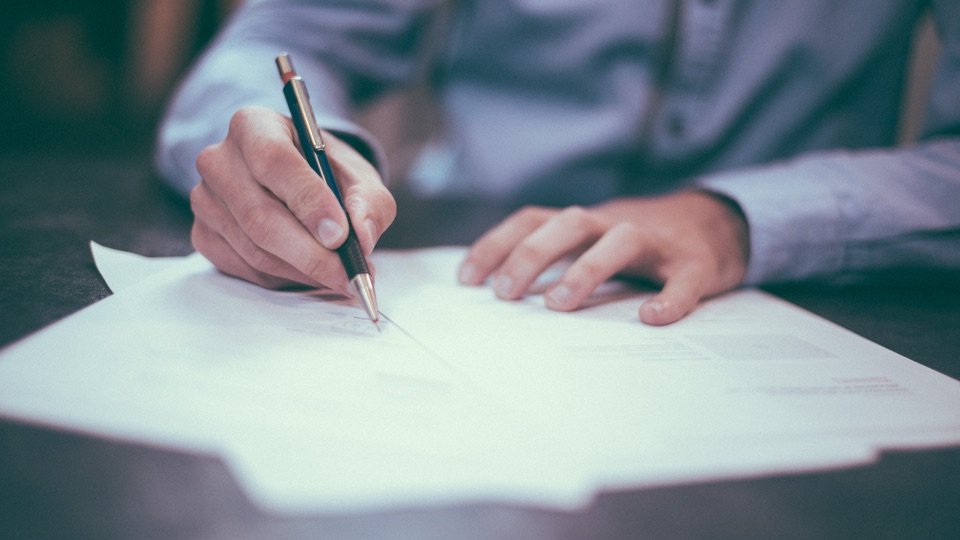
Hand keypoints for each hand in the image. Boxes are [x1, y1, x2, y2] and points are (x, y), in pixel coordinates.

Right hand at [190, 106, 395, 290]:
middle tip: (349, 274)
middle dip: (311, 253)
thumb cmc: (327, 173)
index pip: (274, 161)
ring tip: (340, 276)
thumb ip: (369, 202)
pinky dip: (284, 278)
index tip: (340, 235)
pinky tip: (309, 272)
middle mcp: (219, 159)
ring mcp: (205, 199)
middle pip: (260, 216)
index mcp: (254, 126)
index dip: (308, 201)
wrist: (297, 182)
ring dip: (303, 271)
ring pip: (255, 249)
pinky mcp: (203, 234)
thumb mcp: (358, 176)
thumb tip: (362, 236)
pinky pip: (245, 268)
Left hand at [457, 190, 748, 324]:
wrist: (716, 223)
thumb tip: (499, 294)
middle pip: (569, 223)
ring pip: (620, 241)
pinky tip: (651, 318)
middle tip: (505, 294)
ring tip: (559, 305)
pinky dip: (669, 298)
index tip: (466, 279)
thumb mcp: (592, 242)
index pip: (533, 220)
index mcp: (585, 223)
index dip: (497, 244)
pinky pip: (683, 279)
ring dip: (586, 269)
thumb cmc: (639, 244)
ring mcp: (657, 242)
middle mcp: (615, 224)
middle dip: (532, 255)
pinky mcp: (696, 264)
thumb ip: (556, 259)